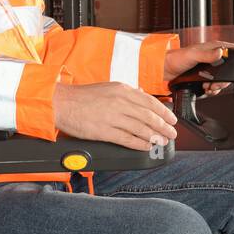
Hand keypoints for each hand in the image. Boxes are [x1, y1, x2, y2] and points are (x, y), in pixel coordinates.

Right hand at [52, 81, 178, 150]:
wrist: (62, 103)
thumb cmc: (83, 96)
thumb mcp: (109, 87)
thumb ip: (127, 92)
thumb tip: (142, 95)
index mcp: (122, 90)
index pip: (150, 101)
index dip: (164, 112)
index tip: (172, 119)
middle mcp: (119, 102)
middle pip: (148, 116)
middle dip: (163, 126)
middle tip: (172, 133)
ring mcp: (112, 117)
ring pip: (140, 128)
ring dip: (154, 136)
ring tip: (162, 141)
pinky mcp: (104, 131)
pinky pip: (126, 139)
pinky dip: (139, 144)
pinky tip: (146, 147)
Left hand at [163, 41, 233, 93]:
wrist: (164, 69)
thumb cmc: (175, 58)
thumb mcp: (191, 55)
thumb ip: (206, 54)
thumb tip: (220, 51)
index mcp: (215, 47)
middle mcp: (215, 56)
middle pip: (233, 69)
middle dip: (228, 80)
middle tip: (217, 84)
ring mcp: (211, 67)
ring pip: (225, 79)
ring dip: (219, 86)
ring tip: (208, 87)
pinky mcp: (206, 76)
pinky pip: (216, 85)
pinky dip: (213, 89)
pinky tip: (206, 89)